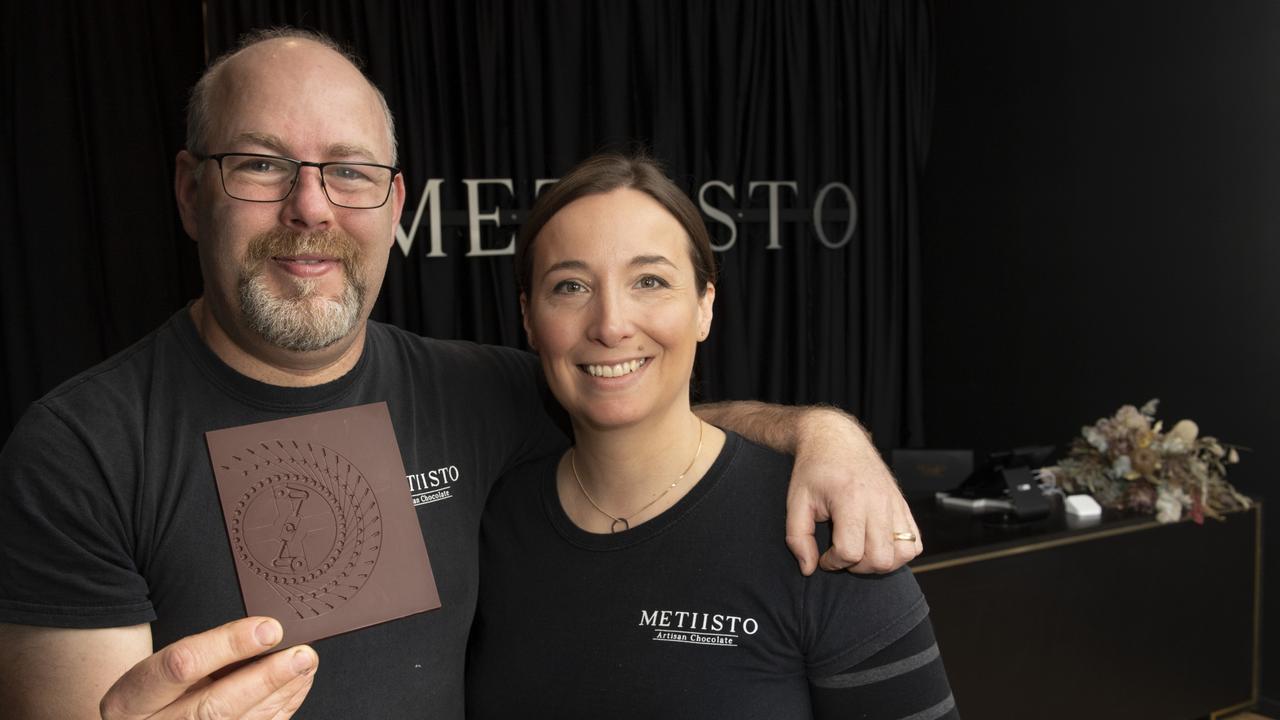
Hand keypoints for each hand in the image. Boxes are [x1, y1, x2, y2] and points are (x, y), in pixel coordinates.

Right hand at [99, 617, 316, 719]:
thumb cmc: (153, 696)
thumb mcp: (157, 672)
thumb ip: (202, 653)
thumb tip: (262, 631)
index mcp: (131, 699)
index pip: (180, 666)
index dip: (227, 645)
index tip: (268, 628)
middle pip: (214, 707)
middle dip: (265, 679)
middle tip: (301, 655)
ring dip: (281, 694)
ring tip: (305, 665)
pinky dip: (280, 708)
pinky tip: (295, 686)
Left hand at [784, 410, 922, 573]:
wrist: (835, 438)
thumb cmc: (814, 469)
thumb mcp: (796, 501)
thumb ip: (798, 537)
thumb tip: (809, 569)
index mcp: (850, 497)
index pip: (850, 551)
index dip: (833, 562)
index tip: (824, 555)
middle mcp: (878, 501)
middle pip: (880, 558)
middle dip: (858, 567)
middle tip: (842, 554)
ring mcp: (895, 503)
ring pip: (904, 553)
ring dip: (881, 562)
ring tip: (861, 551)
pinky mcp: (903, 505)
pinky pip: (915, 542)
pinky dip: (899, 552)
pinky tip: (877, 544)